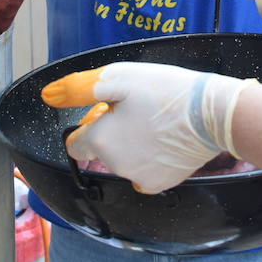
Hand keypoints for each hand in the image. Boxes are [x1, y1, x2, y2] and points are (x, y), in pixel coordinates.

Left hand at [41, 62, 256, 193]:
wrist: (214, 114)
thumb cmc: (166, 91)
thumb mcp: (118, 78)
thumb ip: (78, 89)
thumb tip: (47, 96)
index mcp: (100, 141)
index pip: (75, 143)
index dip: (89, 124)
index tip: (109, 110)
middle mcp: (115, 166)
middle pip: (100, 151)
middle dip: (111, 132)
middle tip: (137, 109)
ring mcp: (139, 178)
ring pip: (123, 161)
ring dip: (131, 144)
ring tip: (155, 121)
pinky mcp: (162, 183)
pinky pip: (144, 173)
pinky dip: (150, 159)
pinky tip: (165, 140)